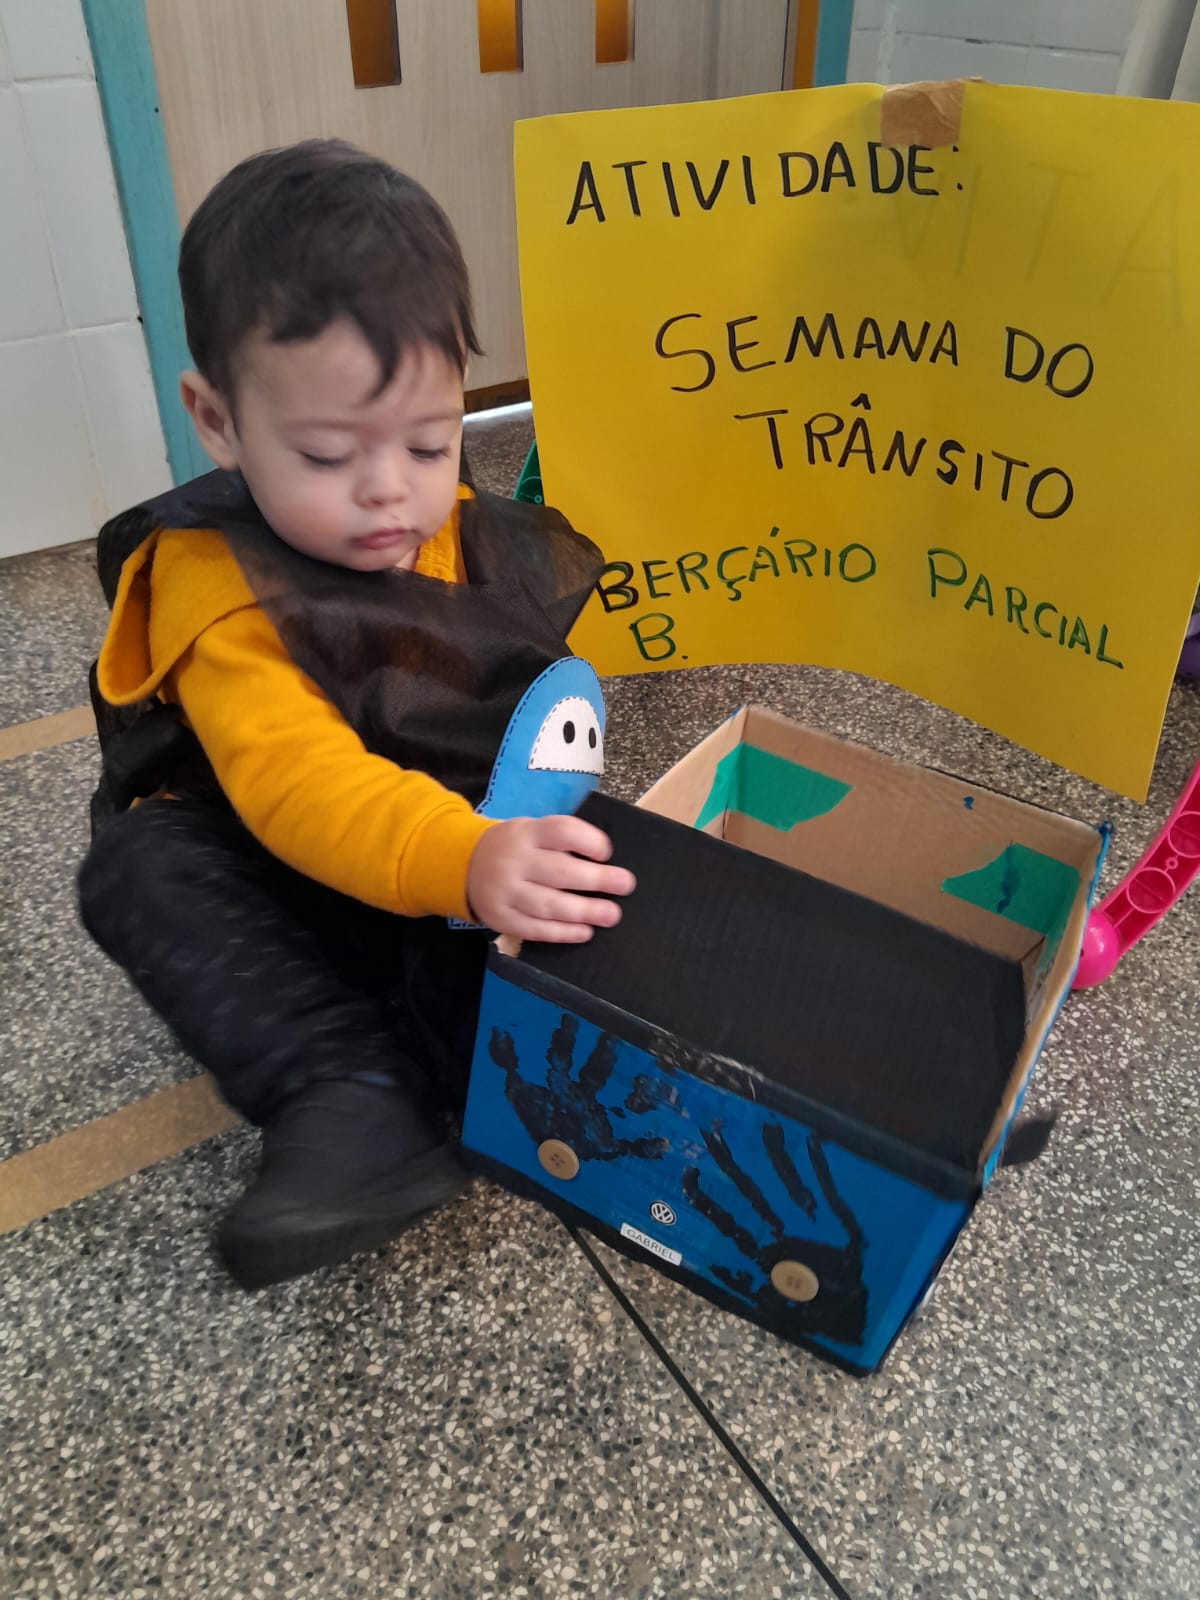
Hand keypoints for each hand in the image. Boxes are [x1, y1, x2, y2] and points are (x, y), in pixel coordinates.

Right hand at [466, 814, 635, 942]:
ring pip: (547, 904)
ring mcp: (505, 891)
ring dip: (583, 911)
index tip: (607, 853)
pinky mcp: (501, 918)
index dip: (588, 841)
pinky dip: (562, 933)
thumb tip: (607, 864)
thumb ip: (561, 842)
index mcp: (526, 832)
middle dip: (595, 879)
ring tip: (611, 915)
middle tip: (625, 885)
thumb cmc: (516, 848)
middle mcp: (514, 860)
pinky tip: (584, 932)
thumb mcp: (531, 831)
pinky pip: (534, 929)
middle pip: (558, 871)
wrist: (464, 865)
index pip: (561, 832)